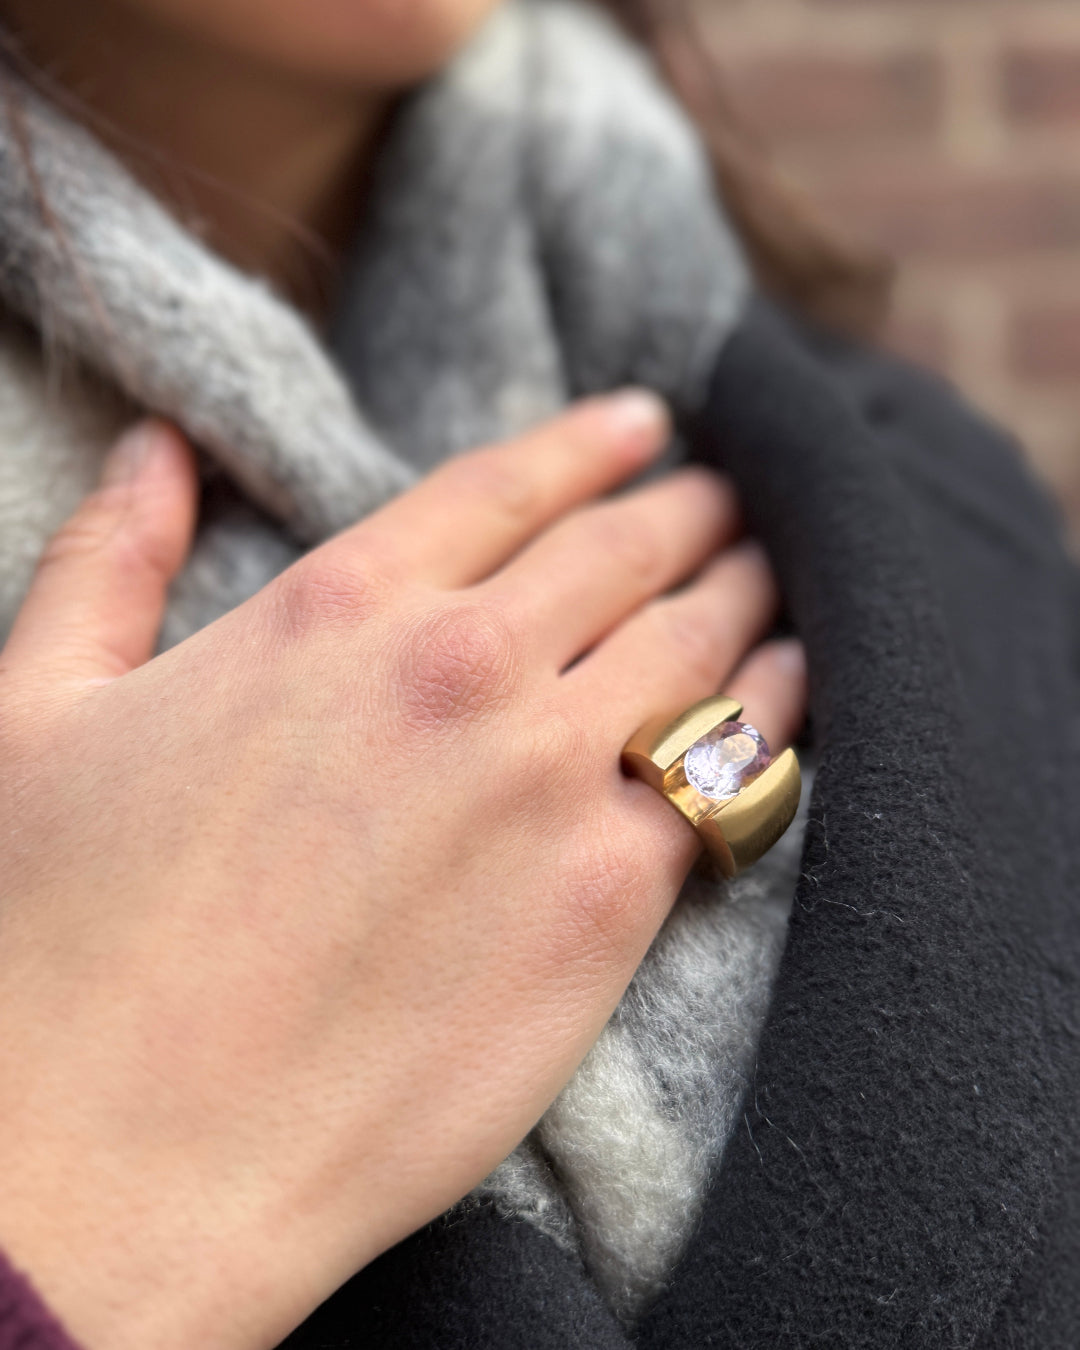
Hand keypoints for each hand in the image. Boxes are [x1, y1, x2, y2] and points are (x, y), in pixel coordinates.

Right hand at [0, 394, 804, 1349]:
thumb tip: (151, 452)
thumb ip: (108, 564)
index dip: (587, 446)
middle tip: (728, 501)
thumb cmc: (57, 944)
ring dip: (744, 595)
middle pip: (622, 554)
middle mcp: (458, 672)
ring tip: (771, 578)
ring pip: (694, 646)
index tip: (645, 424)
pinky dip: (773, 716)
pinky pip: (727, 773)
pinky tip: (790, 692)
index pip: (501, 489)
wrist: (125, 1158)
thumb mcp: (38, 713)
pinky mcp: (607, 899)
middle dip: (688, 514)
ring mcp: (545, 780)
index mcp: (334, 610)